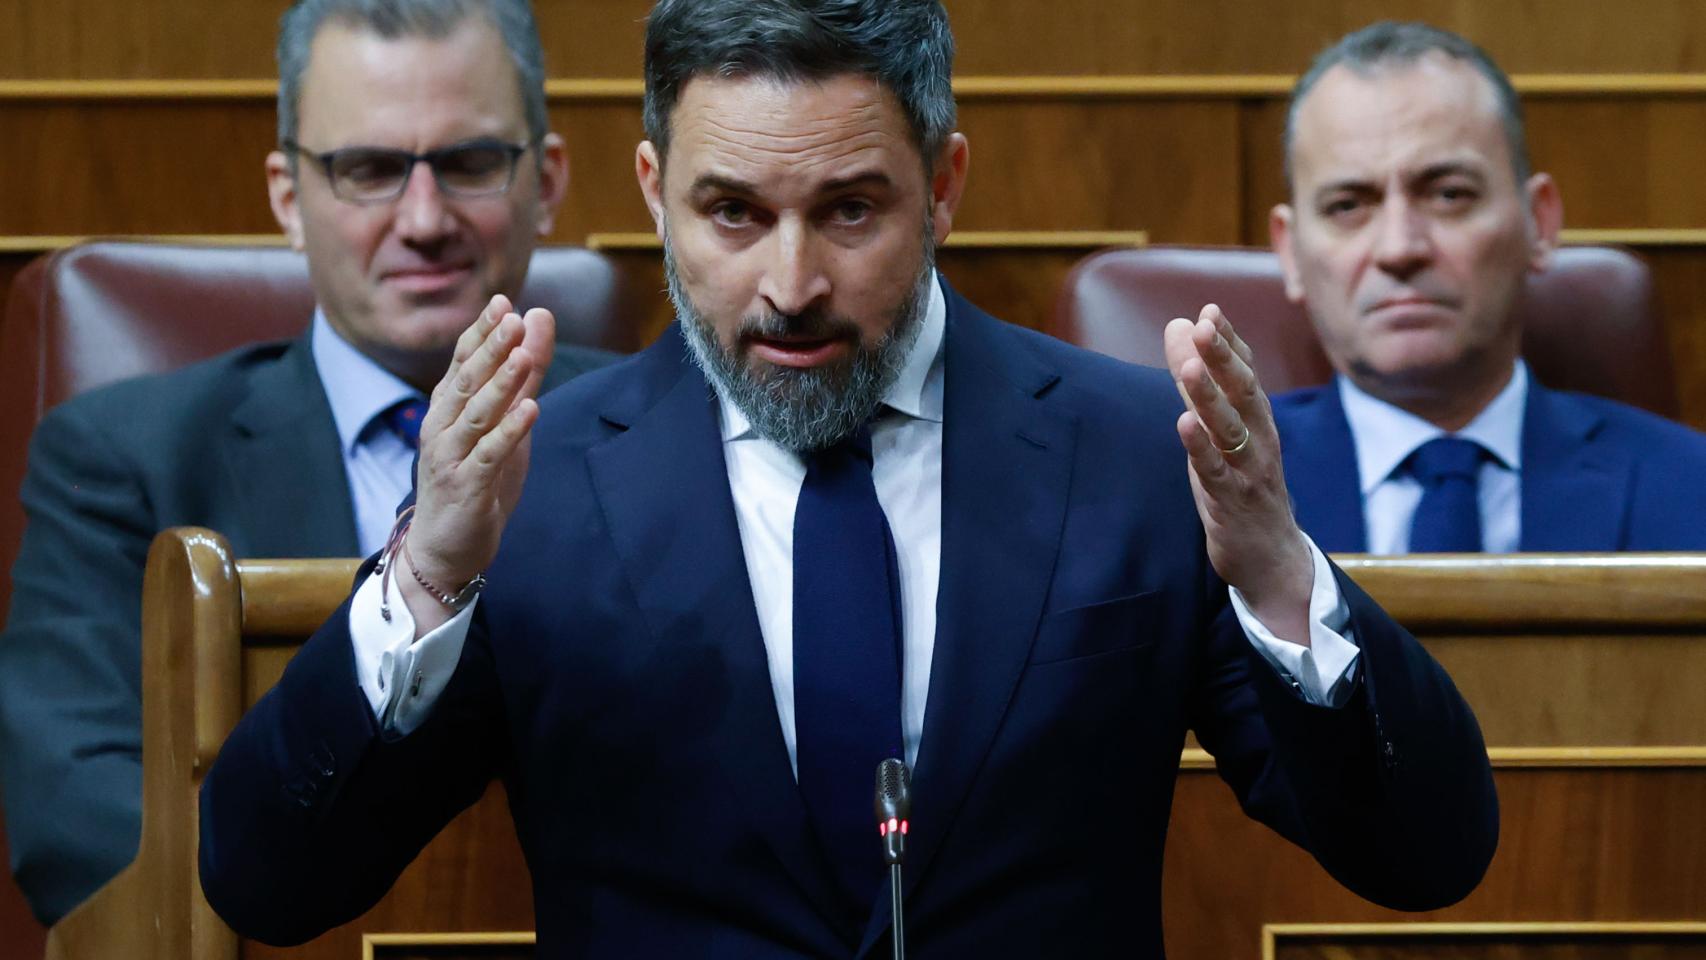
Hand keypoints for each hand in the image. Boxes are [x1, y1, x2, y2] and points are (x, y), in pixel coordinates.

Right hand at [400, 294, 554, 633]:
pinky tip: (530, 410)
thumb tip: (537, 319)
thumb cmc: (475, 479)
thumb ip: (524, 373)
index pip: (462, 363)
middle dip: (489, 349)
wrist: (445, 547)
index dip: (481, 333)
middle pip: (466, 381)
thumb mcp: (506, 421)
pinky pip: (488, 455)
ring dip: (500, 383)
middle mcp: (442, 428)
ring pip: (475, 414)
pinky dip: (509, 432)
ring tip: (522, 355)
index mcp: (448, 409)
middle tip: (510, 317)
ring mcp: (451, 457)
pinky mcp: (467, 486)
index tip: (502, 302)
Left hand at [1163, 304, 1312, 642]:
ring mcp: (1248, 471)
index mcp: (1257, 420)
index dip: (1229, 342)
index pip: (1245, 372)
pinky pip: (1216, 473)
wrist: (1269, 557)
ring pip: (1231, 430)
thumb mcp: (1216, 428)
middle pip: (1244, 393)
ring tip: (1190, 367)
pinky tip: (1184, 426)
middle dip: (1223, 358)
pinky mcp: (1232, 502)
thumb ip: (1196, 380)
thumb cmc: (1239, 484)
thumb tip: (1180, 326)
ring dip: (1211, 398)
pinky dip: (1201, 449)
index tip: (1210, 309)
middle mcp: (1259, 440)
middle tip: (1205, 324)